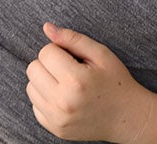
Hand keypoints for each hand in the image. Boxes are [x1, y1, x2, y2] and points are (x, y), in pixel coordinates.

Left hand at [26, 23, 153, 142]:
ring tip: (66, 83)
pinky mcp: (54, 128)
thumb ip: (72, 39)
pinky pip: (35, 105)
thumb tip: (47, 27)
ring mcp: (57, 118)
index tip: (73, 57)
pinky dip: (46, 98)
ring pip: (30, 87)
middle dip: (49, 64)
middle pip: (33, 68)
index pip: (46, 52)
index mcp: (75, 80)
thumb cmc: (115, 81)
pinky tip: (64, 97)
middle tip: (68, 69)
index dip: (59, 50)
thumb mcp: (100, 54)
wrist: (126, 117)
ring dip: (45, 80)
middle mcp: (62, 101)